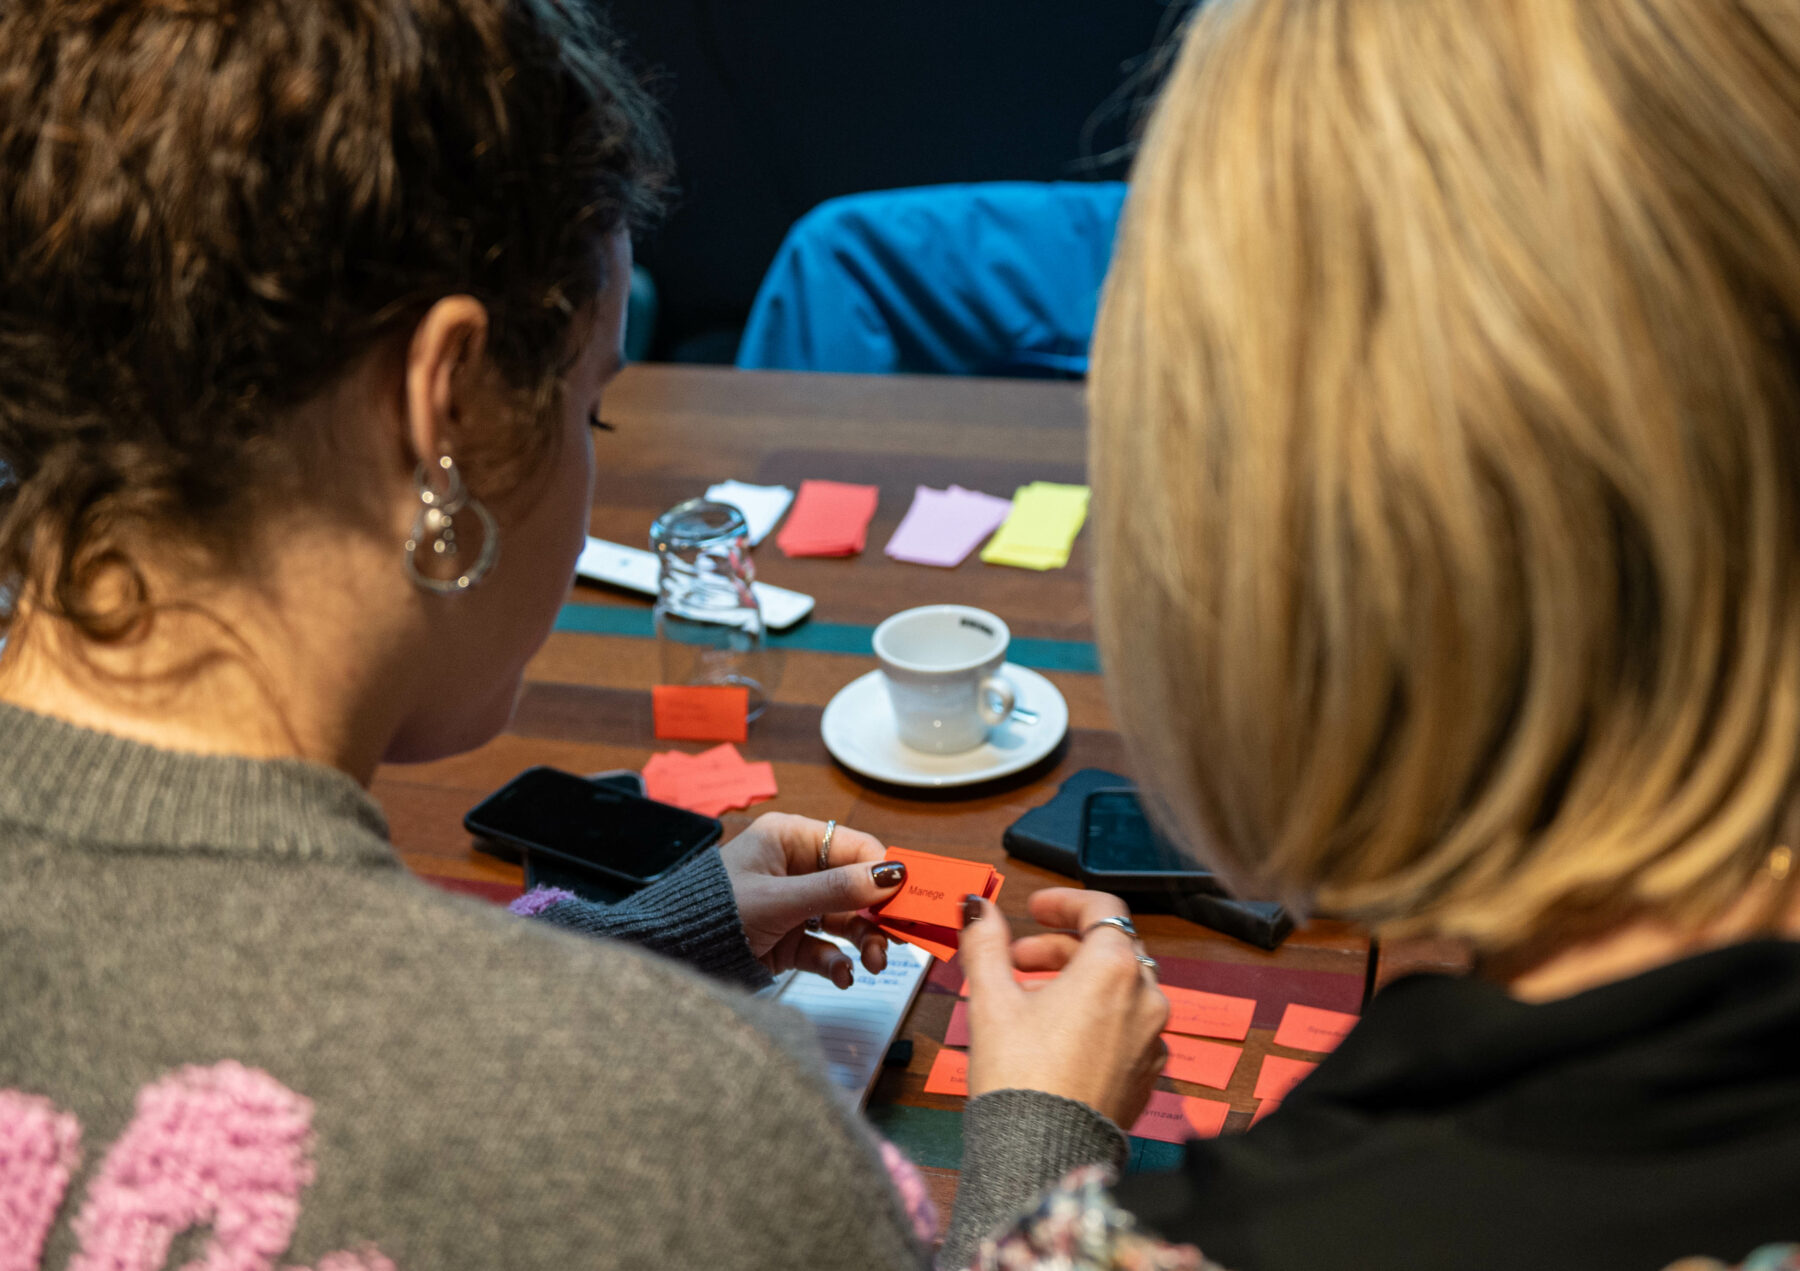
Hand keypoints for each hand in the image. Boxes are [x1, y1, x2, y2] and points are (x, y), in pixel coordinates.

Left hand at [720, 813, 906, 987]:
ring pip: (846, 920)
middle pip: (855, 887)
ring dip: (865, 942)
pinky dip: (838, 962)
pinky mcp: (788, 940)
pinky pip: (826, 947)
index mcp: (790, 839)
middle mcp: (796, 869)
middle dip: (876, 916)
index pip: (853, 847)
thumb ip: (837, 889)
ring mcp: (794, 905)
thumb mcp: (779, 900)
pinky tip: (844, 975)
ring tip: (874, 963)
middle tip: (896, 940)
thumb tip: (892, 874)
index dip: (883, 872)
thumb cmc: (715, 911)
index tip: (907, 899)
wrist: (672, 956)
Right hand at [959, 887, 1169, 1129]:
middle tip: (1017, 960)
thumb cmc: (1020, 1078)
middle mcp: (1145, 999)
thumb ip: (986, 943)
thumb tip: (977, 908)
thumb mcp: (991, 999)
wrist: (1042, 1155)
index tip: (1035, 908)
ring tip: (1031, 1001)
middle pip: (1109, 949)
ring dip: (1078, 980)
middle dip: (1060, 946)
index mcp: (1113, 969)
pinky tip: (1058, 1036)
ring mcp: (1151, 1039)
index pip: (1102, 908)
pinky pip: (1126, 1026)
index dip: (1064, 901)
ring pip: (1119, 988)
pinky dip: (1096, 1016)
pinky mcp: (1146, 1072)